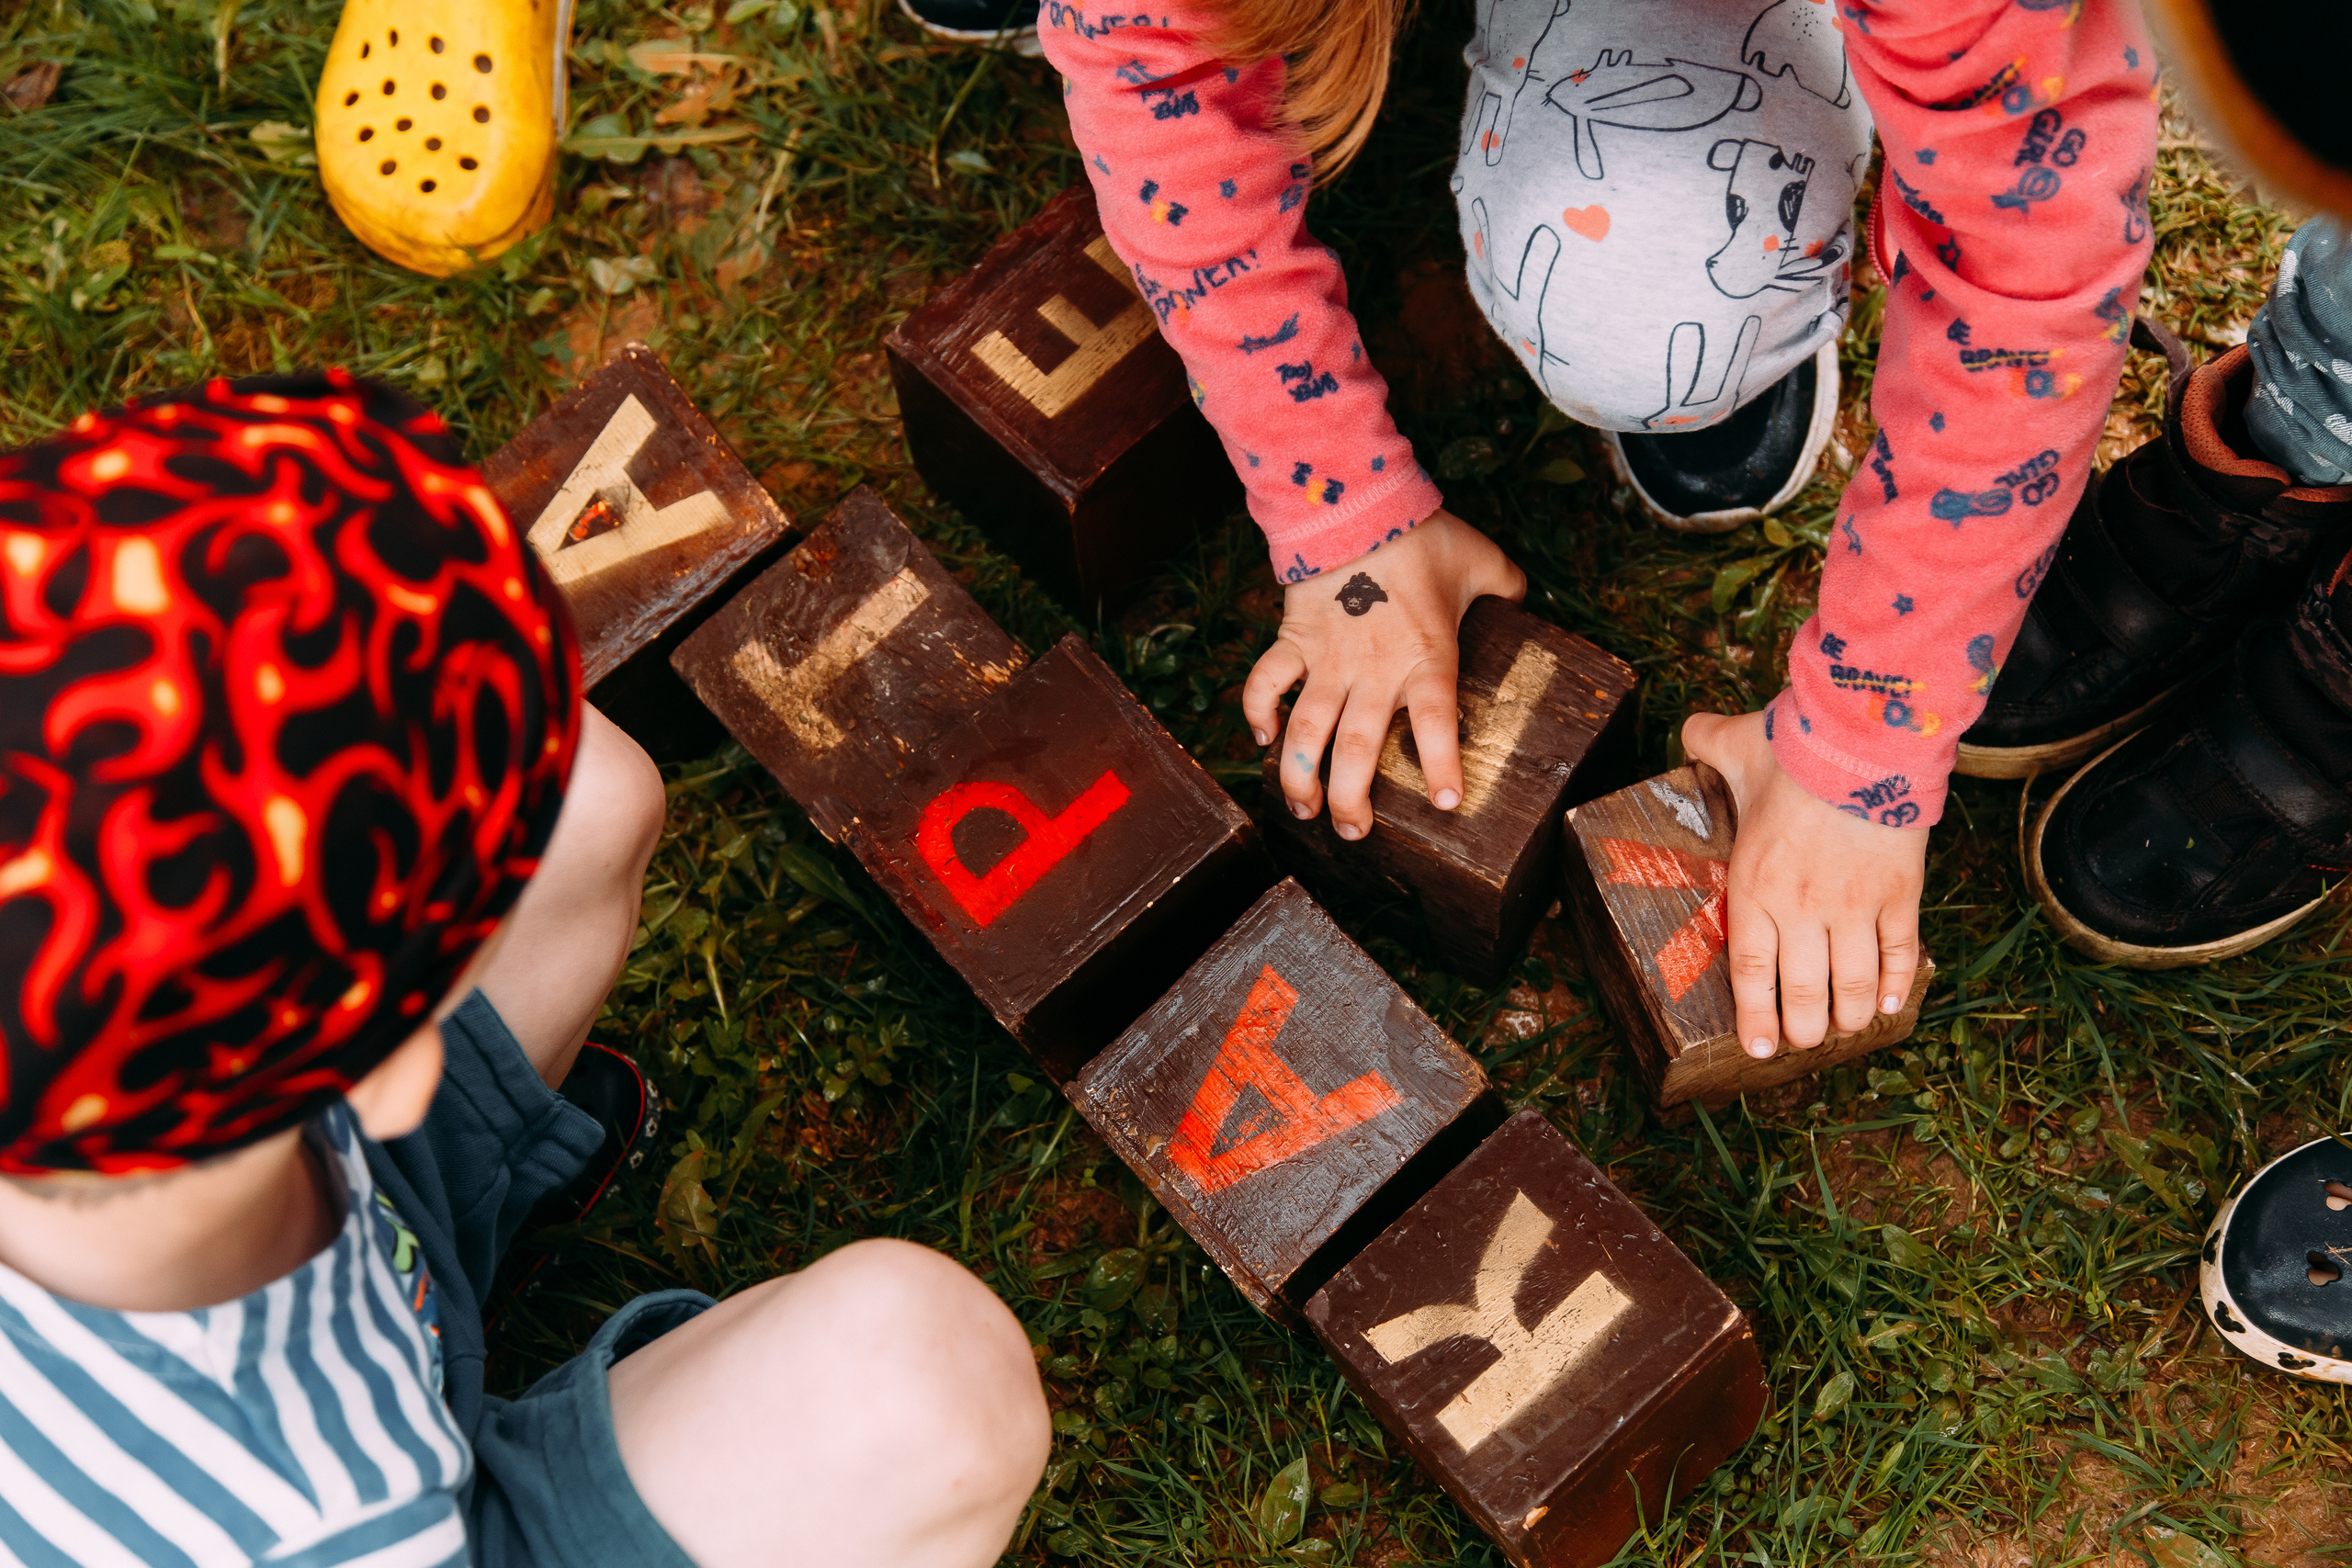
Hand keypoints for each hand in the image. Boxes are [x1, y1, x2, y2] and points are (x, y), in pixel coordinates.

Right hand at [1243, 510, 1524, 839]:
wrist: (1355, 501)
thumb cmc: (1422, 534)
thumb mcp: (1482, 562)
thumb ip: (1507, 588)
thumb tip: (1524, 600)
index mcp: (1426, 657)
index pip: (1437, 724)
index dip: (1440, 767)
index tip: (1445, 804)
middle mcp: (1374, 670)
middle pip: (1355, 750)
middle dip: (1350, 800)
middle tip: (1353, 833)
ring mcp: (1327, 658)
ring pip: (1305, 732)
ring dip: (1298, 776)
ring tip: (1303, 810)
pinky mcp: (1294, 639)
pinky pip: (1265, 683)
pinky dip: (1258, 713)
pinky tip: (1264, 737)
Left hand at [1681, 709, 1926, 1056]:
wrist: (1863, 740)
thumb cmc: (1794, 746)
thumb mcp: (1736, 746)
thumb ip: (1706, 743)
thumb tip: (1686, 729)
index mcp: (1754, 885)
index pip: (1749, 970)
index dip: (1756, 1016)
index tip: (1760, 1048)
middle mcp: (1801, 907)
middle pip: (1803, 992)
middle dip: (1803, 1029)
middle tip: (1802, 1041)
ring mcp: (1855, 906)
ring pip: (1852, 983)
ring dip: (1848, 1015)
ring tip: (1844, 1027)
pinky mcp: (1900, 894)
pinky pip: (1898, 953)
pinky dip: (1895, 984)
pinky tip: (1889, 1002)